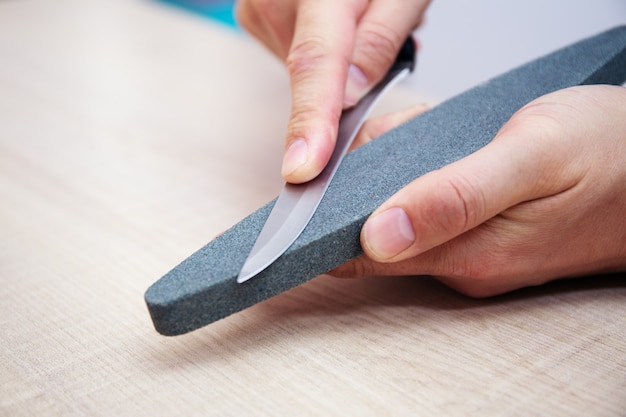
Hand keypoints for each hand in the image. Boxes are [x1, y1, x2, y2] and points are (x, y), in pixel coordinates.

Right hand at [236, 0, 430, 182]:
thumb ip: (381, 38)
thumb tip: (349, 97)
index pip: (314, 67)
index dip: (310, 122)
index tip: (302, 169)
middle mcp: (277, 3)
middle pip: (310, 76)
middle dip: (347, 83)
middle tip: (384, 48)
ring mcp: (259, 12)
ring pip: (303, 70)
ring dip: (335, 65)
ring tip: (357, 19)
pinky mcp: (257, 19)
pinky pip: (294, 57)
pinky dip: (319, 56)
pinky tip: (335, 26)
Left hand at [331, 85, 625, 296]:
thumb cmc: (608, 152)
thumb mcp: (532, 158)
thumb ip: (454, 198)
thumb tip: (379, 235)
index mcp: (467, 255)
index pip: (360, 259)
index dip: (322, 229)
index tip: (306, 193)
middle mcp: (463, 263)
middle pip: (371, 235)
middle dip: (360, 185)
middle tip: (380, 135)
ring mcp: (474, 250)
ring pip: (398, 215)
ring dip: (393, 172)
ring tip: (414, 131)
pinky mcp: (485, 233)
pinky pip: (428, 207)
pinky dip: (418, 173)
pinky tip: (436, 142)